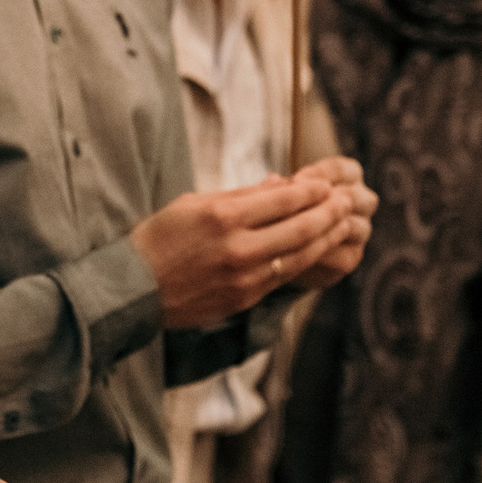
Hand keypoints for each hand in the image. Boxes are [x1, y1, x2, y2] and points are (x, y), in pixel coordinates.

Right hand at [133, 164, 359, 328]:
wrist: (134, 288)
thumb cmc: (160, 238)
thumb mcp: (194, 203)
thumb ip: (240, 195)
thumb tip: (280, 185)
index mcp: (223, 215)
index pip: (283, 199)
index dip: (311, 191)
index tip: (326, 184)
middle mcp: (238, 247)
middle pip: (301, 227)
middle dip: (330, 212)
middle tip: (347, 202)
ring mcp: (244, 276)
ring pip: (300, 255)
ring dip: (326, 238)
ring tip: (343, 225)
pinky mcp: (244, 298)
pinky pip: (284, 277)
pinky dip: (305, 260)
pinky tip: (316, 250)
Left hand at [288, 157, 374, 292]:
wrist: (288, 245)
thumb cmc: (285, 205)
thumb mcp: (283, 191)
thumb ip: (282, 185)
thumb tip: (273, 179)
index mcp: (350, 175)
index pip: (342, 170)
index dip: (319, 174)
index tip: (296, 181)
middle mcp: (363, 201)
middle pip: (350, 197)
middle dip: (322, 201)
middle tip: (294, 207)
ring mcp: (361, 230)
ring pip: (350, 226)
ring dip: (322, 228)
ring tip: (291, 230)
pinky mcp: (352, 256)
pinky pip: (342, 254)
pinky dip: (320, 251)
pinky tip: (297, 251)